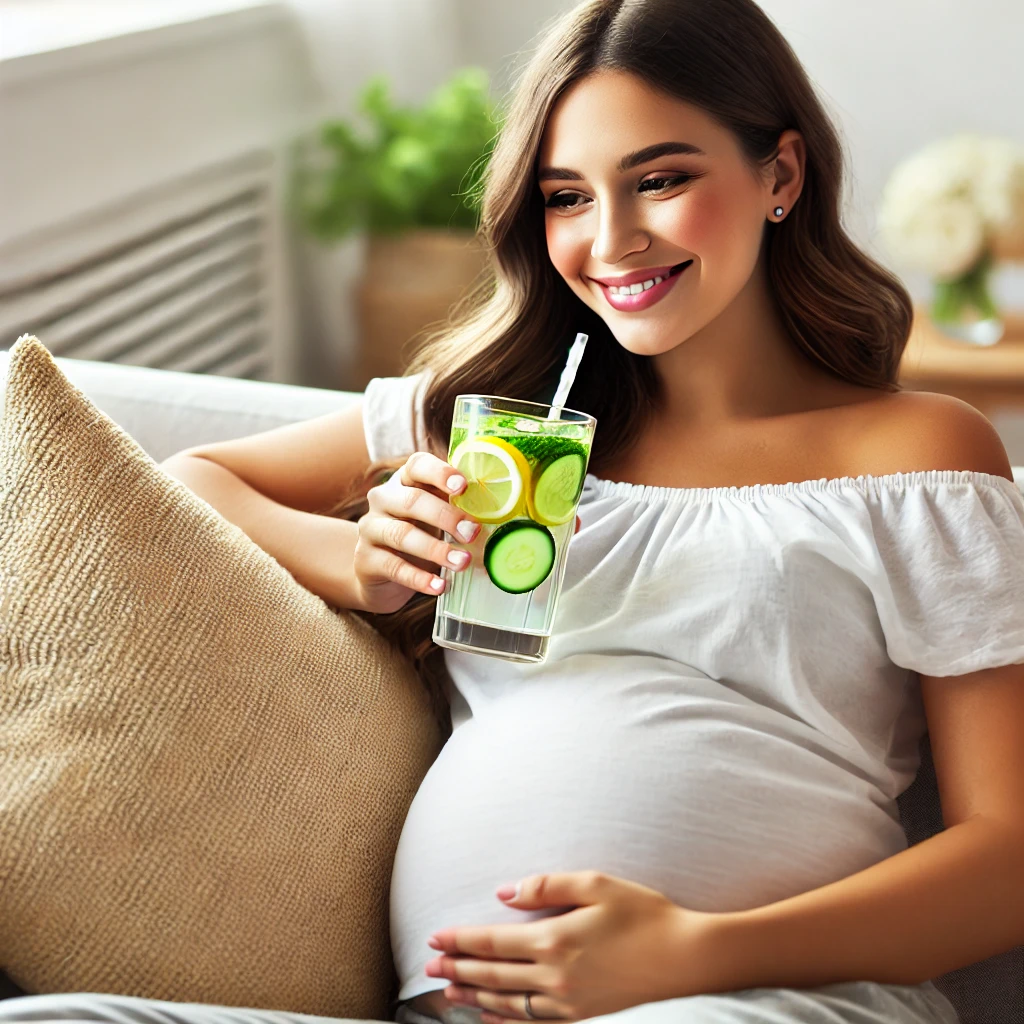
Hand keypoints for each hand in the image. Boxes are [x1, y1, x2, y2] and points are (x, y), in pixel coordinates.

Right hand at [354, 451, 580, 614]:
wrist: (377, 571)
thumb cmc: (427, 537)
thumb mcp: (454, 522)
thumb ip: (499, 517)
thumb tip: (572, 522)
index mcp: (410, 481)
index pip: (418, 464)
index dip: (441, 471)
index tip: (465, 484)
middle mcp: (387, 499)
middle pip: (411, 499)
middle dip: (445, 515)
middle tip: (475, 532)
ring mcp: (372, 529)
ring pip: (402, 534)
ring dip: (435, 550)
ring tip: (463, 564)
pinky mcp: (367, 560)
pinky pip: (393, 567)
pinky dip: (418, 578)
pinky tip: (439, 587)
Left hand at [424, 871, 723, 1022]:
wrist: (685, 958)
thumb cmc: (643, 913)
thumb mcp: (595, 884)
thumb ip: (547, 887)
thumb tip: (504, 893)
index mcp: (554, 939)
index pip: (493, 941)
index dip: (460, 940)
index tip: (435, 937)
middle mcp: (555, 976)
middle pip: (493, 974)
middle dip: (458, 969)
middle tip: (430, 965)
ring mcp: (568, 1002)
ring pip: (508, 1003)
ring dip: (475, 996)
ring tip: (450, 992)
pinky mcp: (583, 1016)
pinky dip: (507, 1021)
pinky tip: (491, 1017)